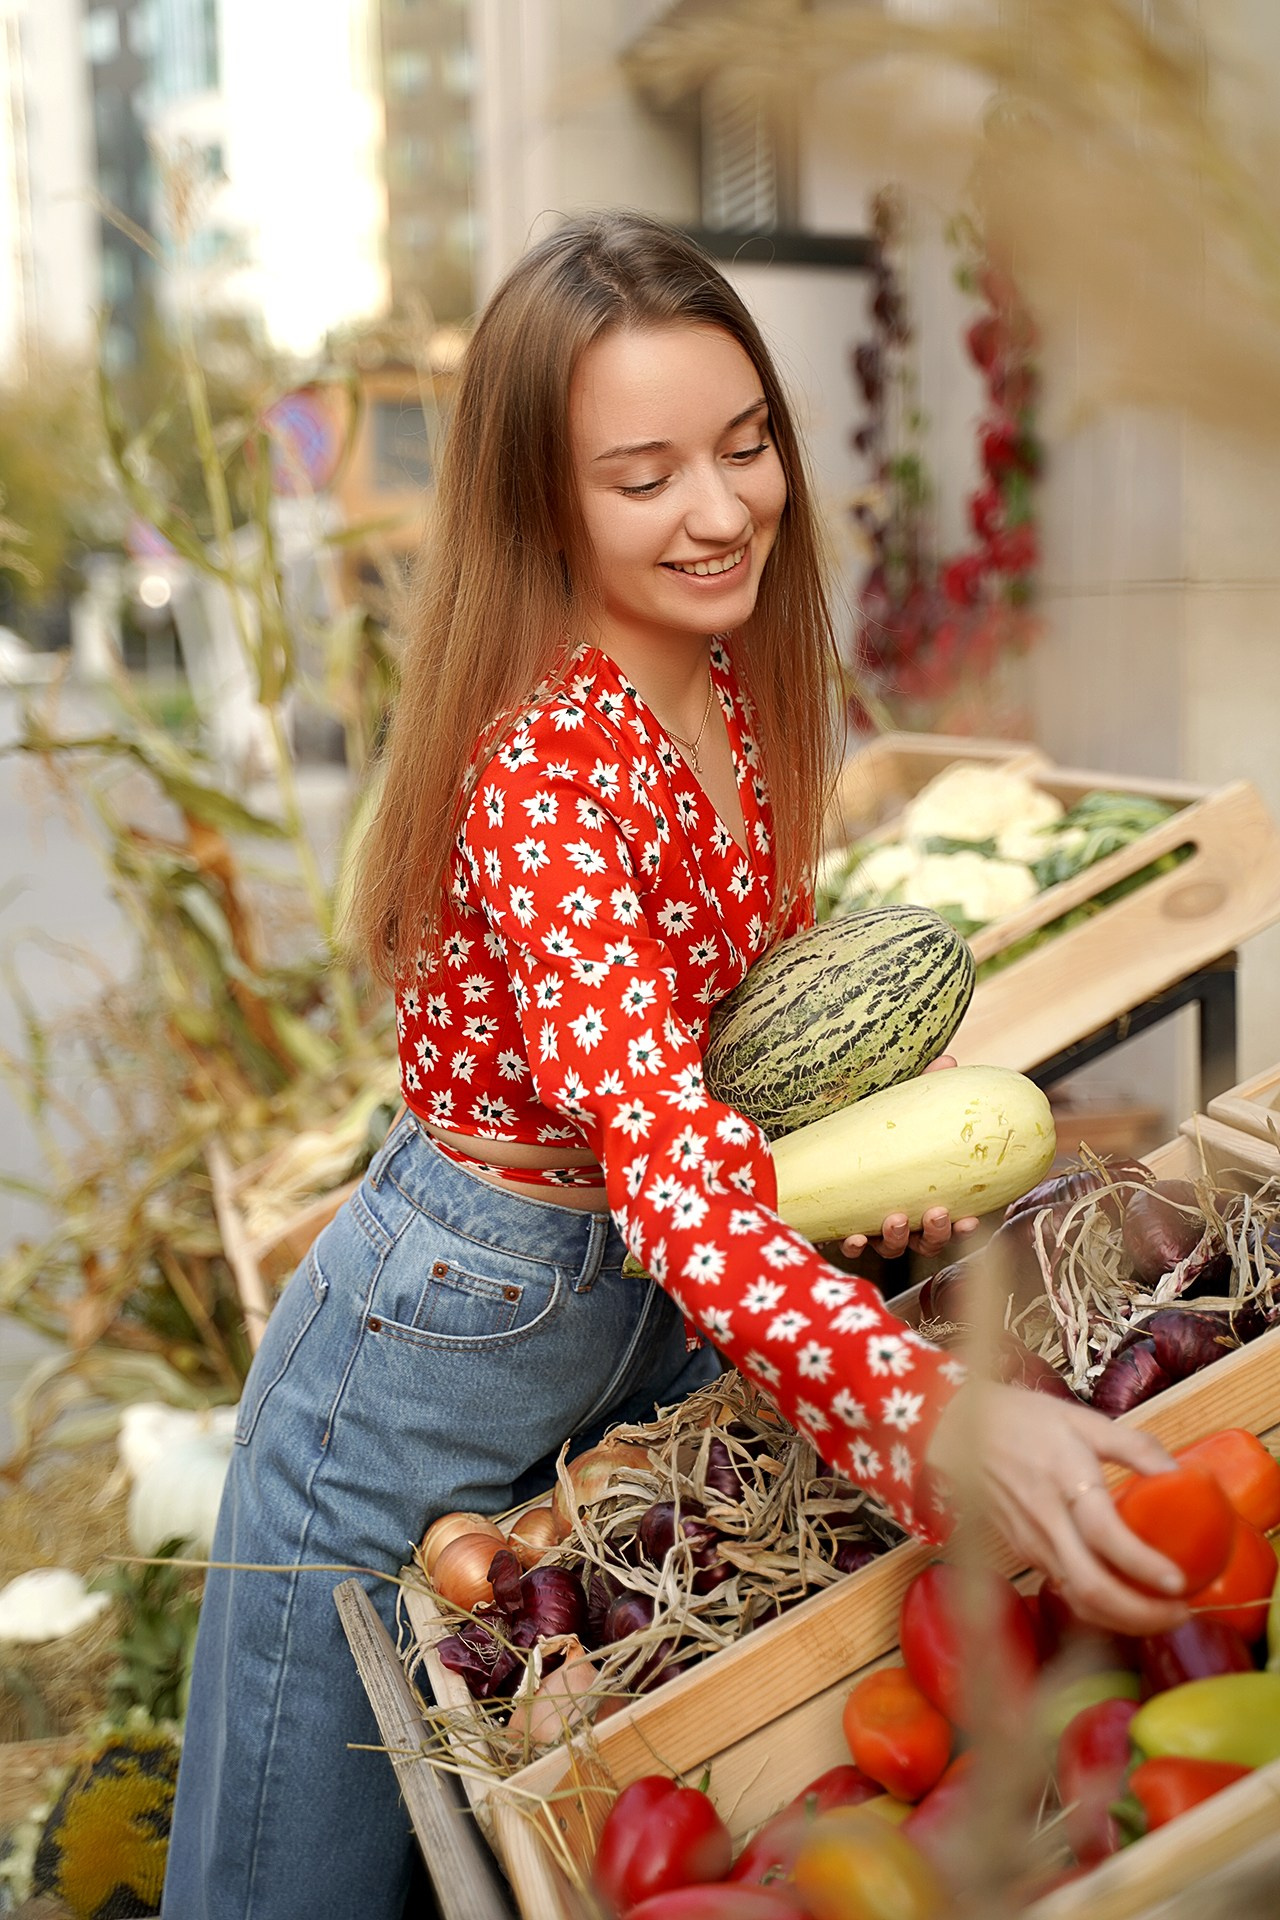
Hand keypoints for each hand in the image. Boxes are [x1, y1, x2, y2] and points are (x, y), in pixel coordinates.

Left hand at [839, 1056, 979, 1260]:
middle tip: (934, 1212)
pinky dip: (854, 1245)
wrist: (818, 1151)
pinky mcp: (841, 1231)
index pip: (951, 1220)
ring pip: (891, 1248)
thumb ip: (922, 1090)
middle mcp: (902, 1218)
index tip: (970, 1219)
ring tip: (894, 1218)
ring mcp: (872, 1229)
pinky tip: (854, 1237)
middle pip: (926, 1241)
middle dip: (934, 1232)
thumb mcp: (896, 1112)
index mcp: (921, 1197)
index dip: (963, 1227)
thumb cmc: (872, 1133)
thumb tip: (948, 1062)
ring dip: (896, 1238)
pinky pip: (849, 1246)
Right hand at [923, 1384, 1190, 1635]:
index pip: (1104, 1535)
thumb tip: (1180, 1474)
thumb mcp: (1080, 1419)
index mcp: (1064, 1480)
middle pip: (1091, 1587)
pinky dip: (1099, 1607)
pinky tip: (1126, 1601)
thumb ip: (1133, 1446)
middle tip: (1181, 1612)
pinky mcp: (1024, 1553)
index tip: (1179, 1582)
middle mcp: (1046, 1522)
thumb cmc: (1022, 1420)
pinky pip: (1064, 1590)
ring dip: (1123, 1619)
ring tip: (1162, 1615)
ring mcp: (1031, 1543)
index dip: (1142, 1564)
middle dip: (1141, 1614)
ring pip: (1077, 1599)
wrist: (959, 1429)